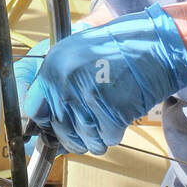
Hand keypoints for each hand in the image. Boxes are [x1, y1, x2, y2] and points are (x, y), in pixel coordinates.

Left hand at [22, 4, 186, 154]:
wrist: (153, 46)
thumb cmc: (116, 49)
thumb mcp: (74, 54)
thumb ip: (55, 82)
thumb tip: (41, 114)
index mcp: (53, 67)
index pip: (33, 110)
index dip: (43, 124)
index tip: (49, 130)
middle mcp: (65, 84)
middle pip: (59, 130)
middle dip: (71, 135)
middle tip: (86, 127)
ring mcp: (88, 99)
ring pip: (82, 139)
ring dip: (94, 137)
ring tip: (104, 120)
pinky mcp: (111, 113)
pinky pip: (105, 140)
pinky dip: (112, 134)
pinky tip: (118, 118)